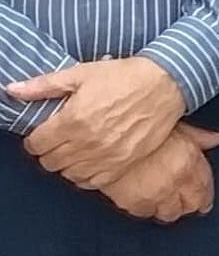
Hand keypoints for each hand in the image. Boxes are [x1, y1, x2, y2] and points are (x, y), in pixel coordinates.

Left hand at [14, 59, 184, 189]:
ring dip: (66, 165)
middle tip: (57, 142)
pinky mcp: (124, 163)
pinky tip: (89, 162)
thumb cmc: (124, 76)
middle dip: (48, 152)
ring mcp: (107, 155)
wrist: (166, 84)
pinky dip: (85, 176)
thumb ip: (43, 85)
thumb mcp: (81, 74)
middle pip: (50, 162)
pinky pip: (93, 182)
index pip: (36, 145)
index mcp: (73, 120)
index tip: (42, 134)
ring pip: (69, 174)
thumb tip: (13, 90)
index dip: (35, 140)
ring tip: (74, 151)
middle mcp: (87, 142)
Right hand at [99, 127, 218, 222]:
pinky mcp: (132, 202)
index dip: (205, 196)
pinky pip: (143, 213)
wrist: (101, 137)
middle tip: (182, 201)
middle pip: (189, 205)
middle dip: (188, 204)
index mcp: (189, 160)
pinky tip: (143, 199)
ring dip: (167, 208)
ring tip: (161, 200)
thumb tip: (215, 139)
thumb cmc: (135, 126)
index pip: (205, 188)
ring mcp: (154, 194)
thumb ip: (197, 135)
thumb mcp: (172, 123)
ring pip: (168, 213)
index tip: (204, 201)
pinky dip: (145, 208)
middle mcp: (175, 181)